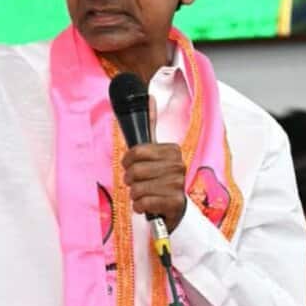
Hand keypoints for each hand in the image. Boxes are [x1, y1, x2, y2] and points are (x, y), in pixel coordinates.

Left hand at [121, 97, 187, 231]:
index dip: (127, 161)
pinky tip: (148, 205)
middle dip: (130, 180)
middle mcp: (178, 166)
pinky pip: (143, 203)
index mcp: (172, 151)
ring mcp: (178, 185)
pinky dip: (140, 206)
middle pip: (135, 171)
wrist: (176, 208)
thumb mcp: (156, 152)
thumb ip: (151, 125)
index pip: (136, 152)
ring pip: (137, 188)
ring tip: (144, 194)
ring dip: (135, 194)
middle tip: (136, 183)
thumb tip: (149, 97)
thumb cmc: (161, 179)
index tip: (130, 166)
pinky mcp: (175, 203)